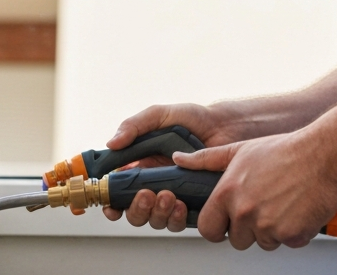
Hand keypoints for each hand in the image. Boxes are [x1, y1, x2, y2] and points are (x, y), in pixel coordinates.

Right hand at [101, 102, 245, 228]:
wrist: (225, 126)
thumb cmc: (193, 119)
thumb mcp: (159, 116)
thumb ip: (134, 126)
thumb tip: (111, 143)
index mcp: (141, 166)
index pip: (119, 191)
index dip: (112, 203)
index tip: (110, 205)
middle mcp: (155, 184)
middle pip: (135, 212)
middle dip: (136, 209)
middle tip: (146, 195)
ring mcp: (174, 195)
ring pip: (155, 220)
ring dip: (156, 213)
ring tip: (167, 196)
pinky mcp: (193, 204)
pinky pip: (179, 221)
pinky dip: (176, 217)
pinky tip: (180, 203)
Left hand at [174, 130, 336, 250]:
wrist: (323, 154)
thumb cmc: (285, 150)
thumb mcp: (240, 150)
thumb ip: (206, 159)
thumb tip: (180, 159)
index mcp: (228, 193)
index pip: (207, 228)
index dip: (217, 226)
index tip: (226, 221)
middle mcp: (245, 212)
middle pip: (237, 239)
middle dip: (248, 228)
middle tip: (264, 205)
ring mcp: (269, 226)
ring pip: (263, 242)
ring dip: (272, 229)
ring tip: (282, 202)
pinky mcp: (292, 235)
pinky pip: (288, 243)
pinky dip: (294, 231)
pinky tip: (297, 209)